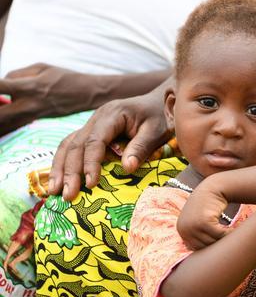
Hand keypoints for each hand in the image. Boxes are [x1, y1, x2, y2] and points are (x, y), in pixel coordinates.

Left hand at [0, 63, 92, 134]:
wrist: (89, 94)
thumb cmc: (65, 77)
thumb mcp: (42, 67)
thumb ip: (17, 74)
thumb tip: (2, 83)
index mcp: (30, 86)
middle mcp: (29, 104)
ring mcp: (33, 115)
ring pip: (4, 122)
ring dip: (0, 115)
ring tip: (2, 106)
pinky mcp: (37, 121)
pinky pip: (13, 124)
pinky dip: (4, 122)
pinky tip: (4, 117)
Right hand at [49, 85, 172, 200]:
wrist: (161, 101)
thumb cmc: (161, 116)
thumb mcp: (157, 131)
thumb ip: (141, 147)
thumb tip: (126, 169)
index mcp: (112, 114)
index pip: (95, 141)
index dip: (90, 163)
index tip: (91, 184)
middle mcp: (97, 118)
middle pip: (76, 144)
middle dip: (70, 171)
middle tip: (66, 195)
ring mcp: (92, 123)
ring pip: (68, 144)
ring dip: (59, 168)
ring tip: (53, 191)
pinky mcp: (92, 131)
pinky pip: (72, 145)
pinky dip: (64, 162)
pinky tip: (58, 178)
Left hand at [176, 174, 232, 250]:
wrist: (213, 187)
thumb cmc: (208, 204)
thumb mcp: (197, 220)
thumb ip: (197, 234)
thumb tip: (202, 258)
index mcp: (181, 230)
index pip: (196, 248)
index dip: (209, 247)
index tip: (219, 246)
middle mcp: (184, 228)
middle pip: (203, 246)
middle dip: (216, 244)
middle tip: (228, 244)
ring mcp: (193, 225)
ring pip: (212, 241)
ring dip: (223, 240)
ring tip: (232, 237)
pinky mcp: (204, 221)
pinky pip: (219, 234)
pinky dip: (227, 234)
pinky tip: (234, 230)